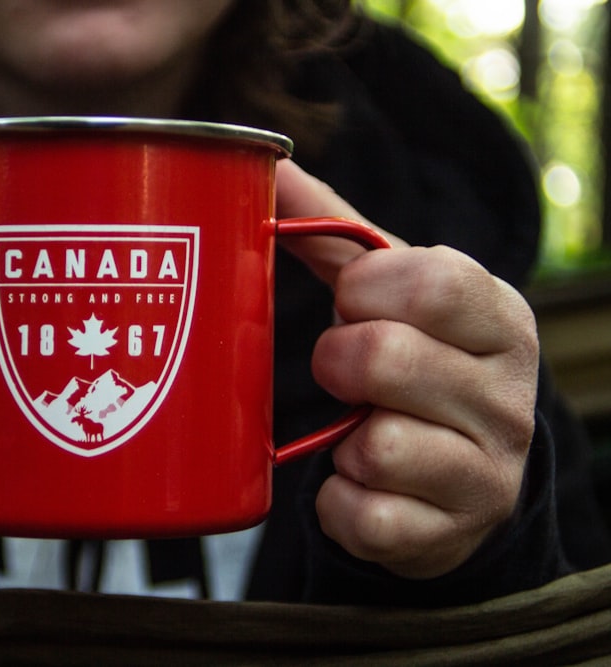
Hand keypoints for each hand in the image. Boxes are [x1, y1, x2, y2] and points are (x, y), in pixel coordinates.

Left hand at [275, 160, 538, 578]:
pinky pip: (367, 518)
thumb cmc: (414, 364)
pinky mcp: (450, 536)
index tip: (352, 301)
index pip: (433, 281)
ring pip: (380, 447)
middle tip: (340, 370)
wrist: (459, 480)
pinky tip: (355, 484)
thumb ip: (335, 231)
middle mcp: (508, 396)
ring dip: (343, 440)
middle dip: (339, 362)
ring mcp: (488, 474)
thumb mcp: (393, 293)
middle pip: (387, 358)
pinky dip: (340, 502)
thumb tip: (267, 163)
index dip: (366, 290)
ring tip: (357, 431)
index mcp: (498, 318)